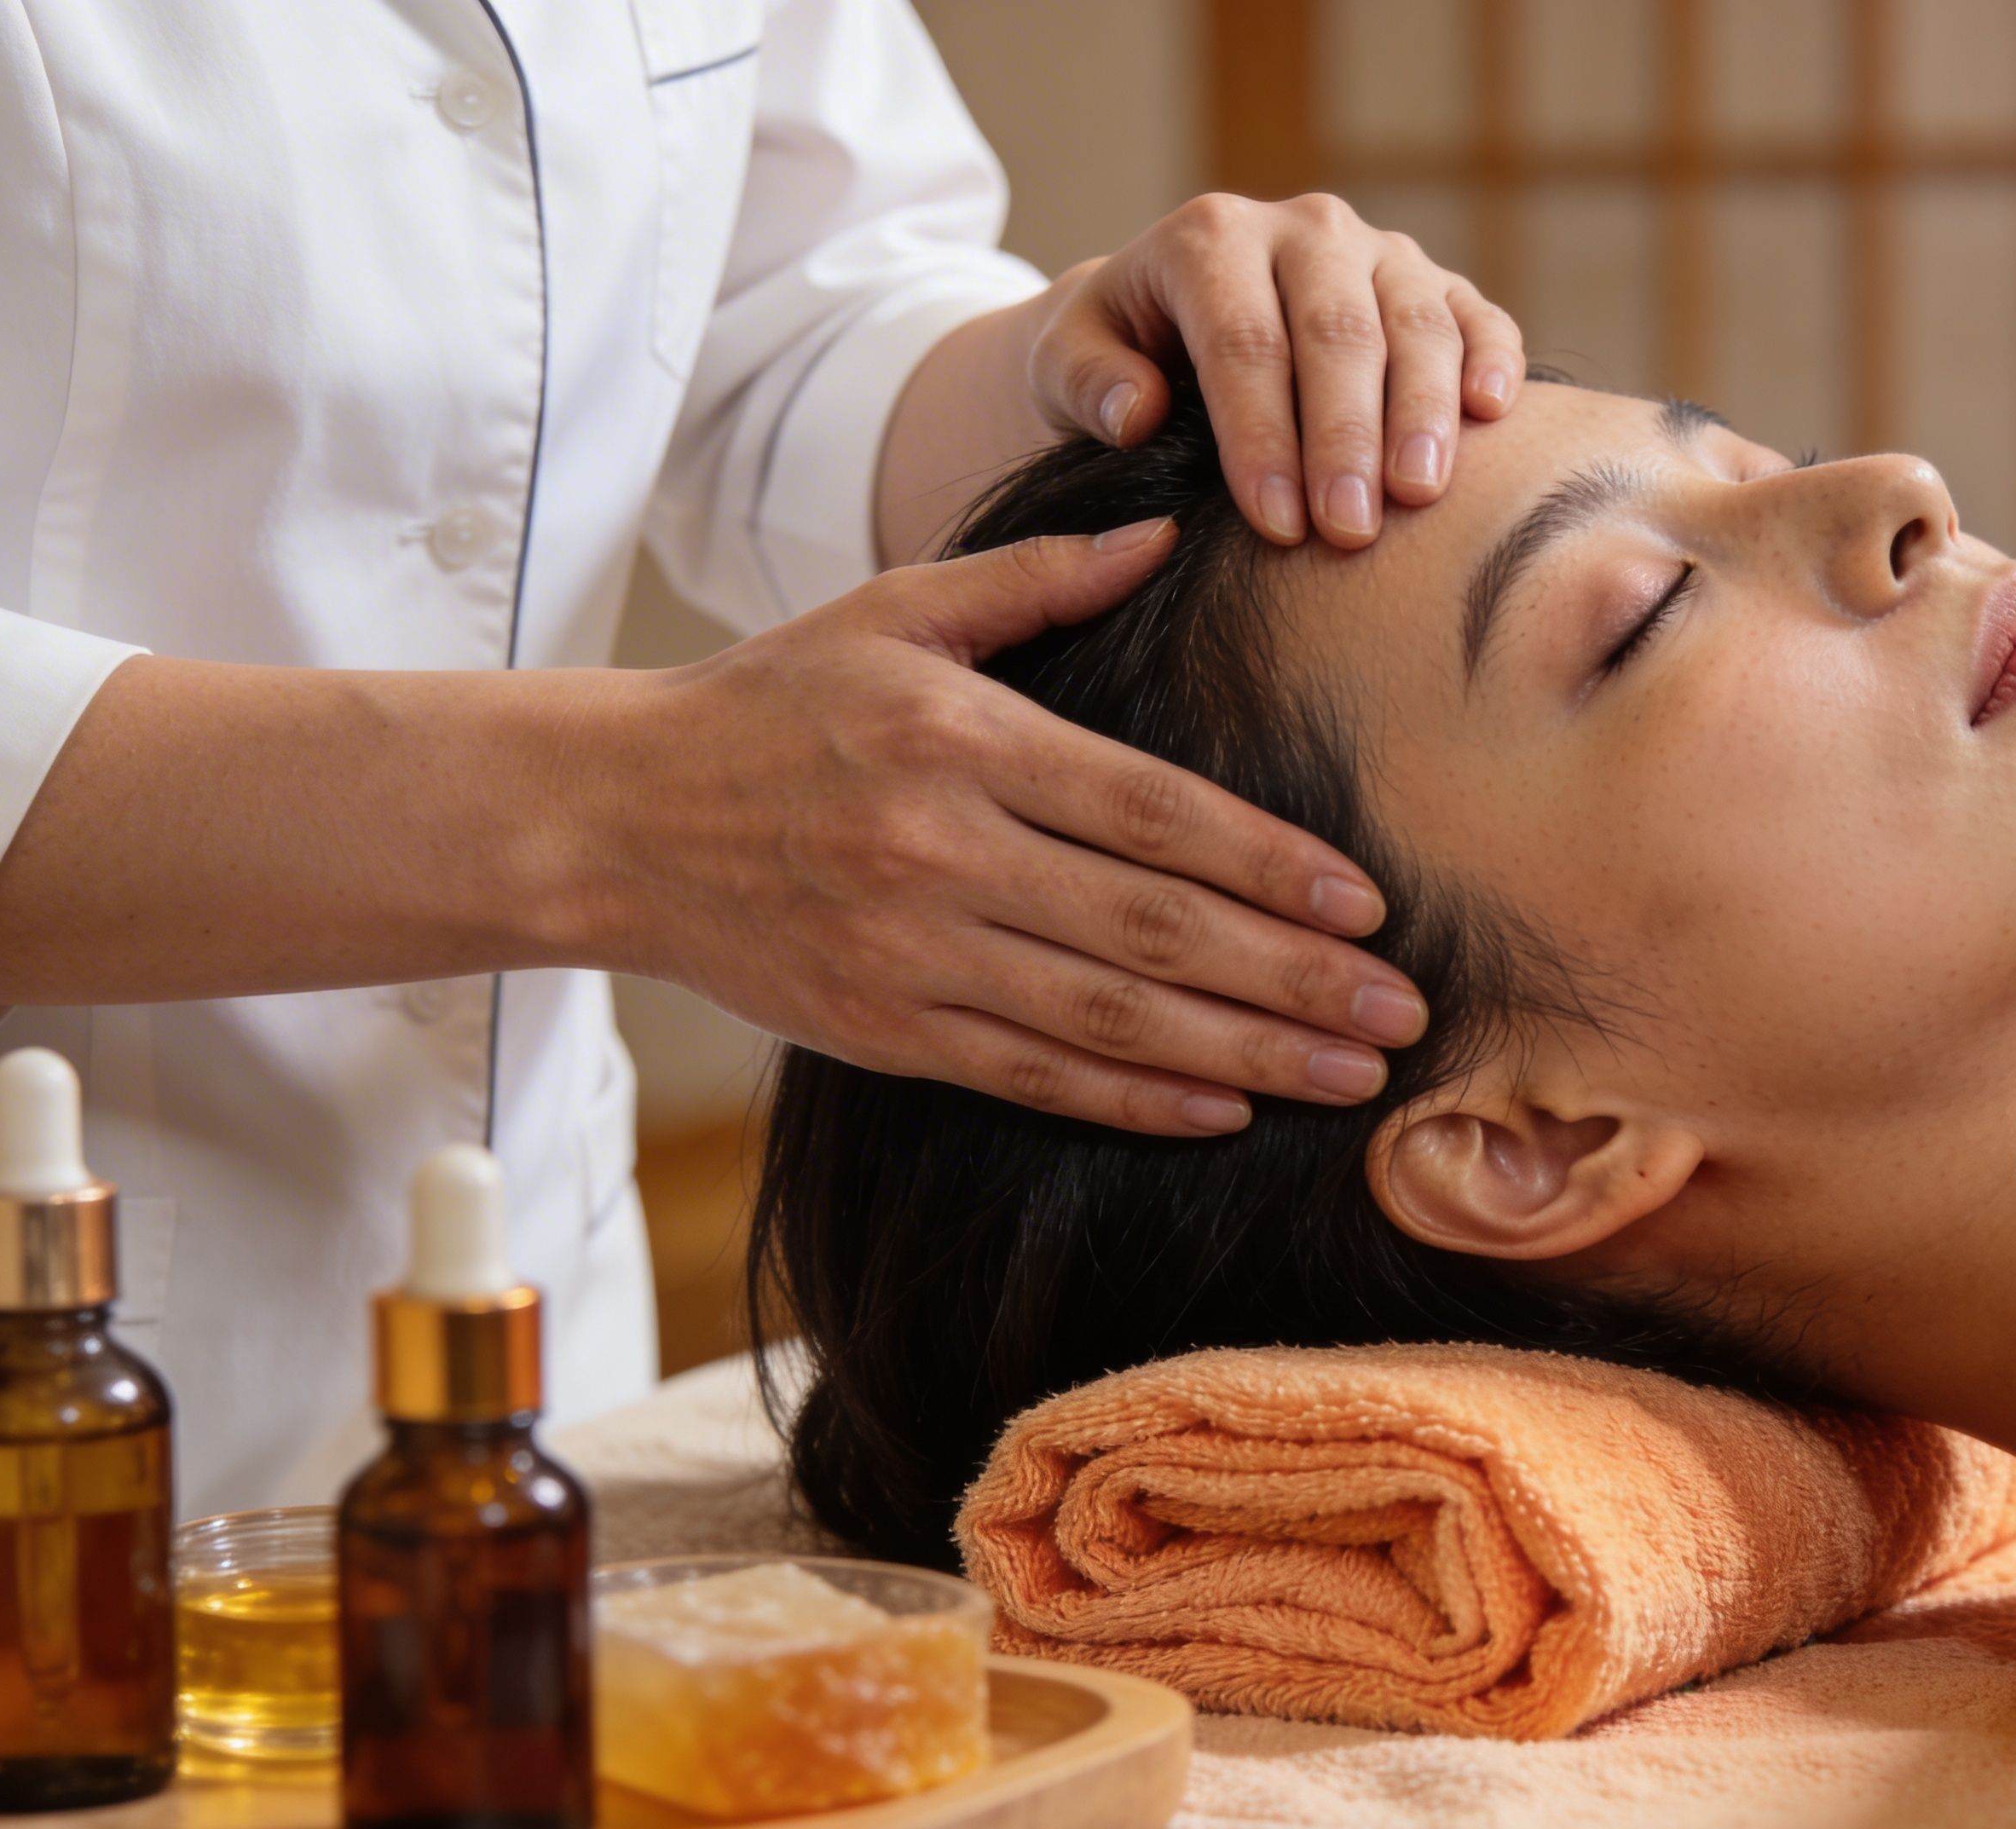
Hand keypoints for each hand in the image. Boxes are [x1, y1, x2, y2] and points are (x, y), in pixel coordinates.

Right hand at [595, 521, 1426, 1134]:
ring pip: (1110, 1018)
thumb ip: (1037, 584)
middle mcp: (943, 851)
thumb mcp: (893, 611)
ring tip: (1350, 1076)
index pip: (1152, 815)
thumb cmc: (770, 703)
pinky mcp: (885, 1029)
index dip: (1269, 867)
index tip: (1366, 906)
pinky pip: (1034, 1073)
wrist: (611, 818)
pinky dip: (1135, 1096)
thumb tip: (1169, 534)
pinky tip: (1223, 1107)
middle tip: (1404, 1013)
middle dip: (1293, 979)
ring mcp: (912, 952)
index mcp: (963, 740)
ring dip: (1245, 1054)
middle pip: (1154, 930)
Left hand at [1025, 193, 1523, 547]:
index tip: (1275, 523)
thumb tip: (1139, 413)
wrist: (1170, 315)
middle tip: (1349, 530)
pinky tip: (1491, 415)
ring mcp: (1378, 253)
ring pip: (1416, 323)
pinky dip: (1492, 360)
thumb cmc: (1118, 354)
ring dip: (1423, 413)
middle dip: (1345, 437)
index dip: (1262, 433)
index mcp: (1211, 238)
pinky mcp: (1434, 285)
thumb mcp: (1065, 360)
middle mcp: (1305, 229)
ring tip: (1417, 496)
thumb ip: (1086, 380)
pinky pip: (1476, 316)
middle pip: (1337, 331)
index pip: (1244, 339)